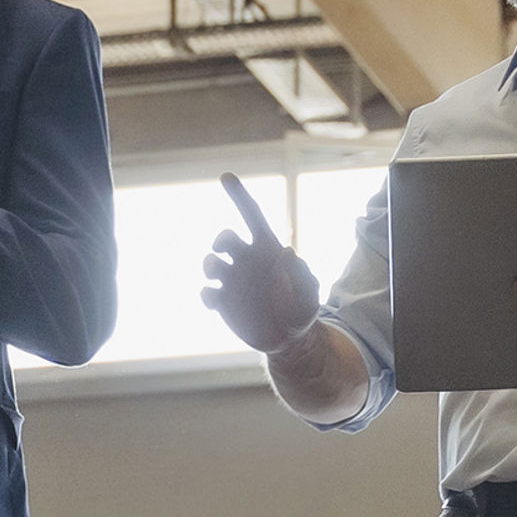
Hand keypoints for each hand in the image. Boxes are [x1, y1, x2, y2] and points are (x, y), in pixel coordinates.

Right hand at [202, 197, 322, 355]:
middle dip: (222, 241)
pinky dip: (208, 295)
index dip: (239, 195)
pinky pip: (207, 292)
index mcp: (267, 248)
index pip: (251, 215)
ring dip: (210, 266)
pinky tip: (216, 303)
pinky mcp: (223, 302)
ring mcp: (232, 280)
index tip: (226, 176)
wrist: (289, 340)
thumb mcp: (309, 293)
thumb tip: (286, 251)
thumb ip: (300, 273)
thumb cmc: (302, 310)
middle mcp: (246, 260)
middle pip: (225, 238)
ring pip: (210, 263)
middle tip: (223, 249)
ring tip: (216, 277)